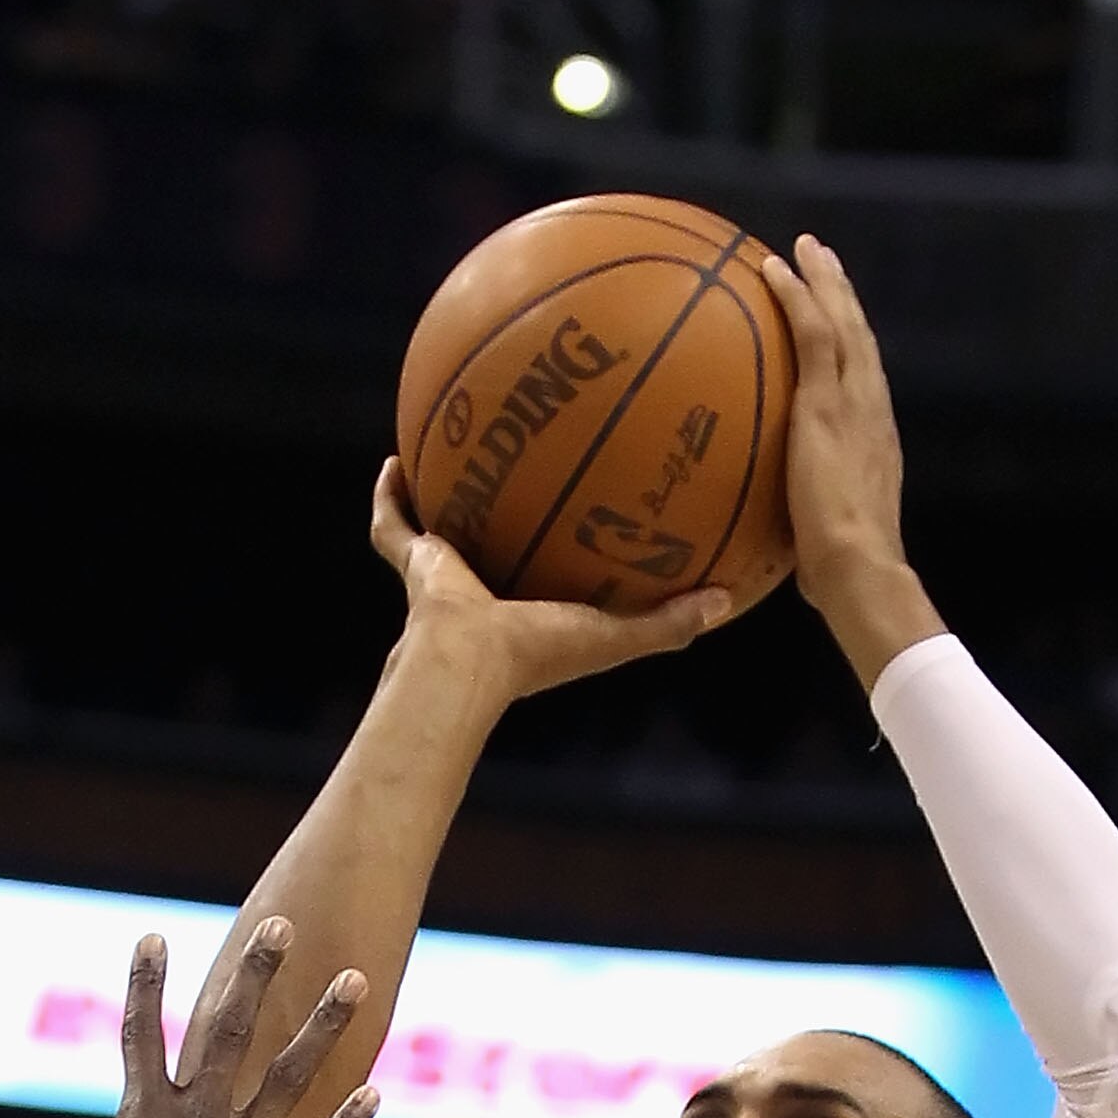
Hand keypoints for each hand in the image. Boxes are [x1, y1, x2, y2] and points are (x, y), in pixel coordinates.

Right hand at [370, 459, 729, 709]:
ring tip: (450, 454)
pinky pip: (393, 525)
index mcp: (532, 612)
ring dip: (442, 499)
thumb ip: (667, 622)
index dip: (566, 552)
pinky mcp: (413, 565)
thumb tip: (726, 600)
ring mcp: (445, 580)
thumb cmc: (538, 655)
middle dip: (504, 517)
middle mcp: (487, 595)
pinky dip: (391, 496)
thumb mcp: (614, 636)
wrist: (465, 663)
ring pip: (438, 534)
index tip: (586, 519)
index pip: (551, 577)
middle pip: (496, 547)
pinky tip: (397, 458)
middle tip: (520, 472)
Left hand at [760, 237, 943, 686]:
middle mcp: (873, 411)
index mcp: (875, 442)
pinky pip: (811, 331)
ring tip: (806, 249)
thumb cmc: (841, 577)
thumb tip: (783, 561)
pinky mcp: (829, 402)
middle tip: (826, 263)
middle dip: (845, 298)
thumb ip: (804, 535)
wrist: (858, 566)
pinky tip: (772, 268)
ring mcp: (855, 401)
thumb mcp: (821, 548)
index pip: (864, 384)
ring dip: (824, 281)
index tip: (839, 326)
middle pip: (861, 339)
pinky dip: (796, 295)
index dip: (853, 350)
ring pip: (842, 323)